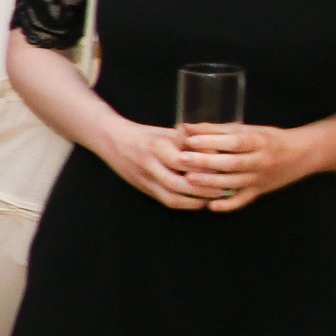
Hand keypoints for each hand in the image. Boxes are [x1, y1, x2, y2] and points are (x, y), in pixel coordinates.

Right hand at [95, 112, 216, 210]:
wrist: (111, 139)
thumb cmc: (146, 135)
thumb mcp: (167, 131)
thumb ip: (189, 140)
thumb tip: (218, 148)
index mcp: (157, 146)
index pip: (184, 160)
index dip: (205, 166)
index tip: (224, 168)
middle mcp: (149, 163)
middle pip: (178, 183)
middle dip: (203, 189)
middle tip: (224, 189)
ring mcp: (144, 178)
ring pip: (172, 196)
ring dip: (195, 200)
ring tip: (213, 198)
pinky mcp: (143, 188)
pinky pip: (166, 201)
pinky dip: (185, 204)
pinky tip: (198, 202)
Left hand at [183, 119, 317, 210]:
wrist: (302, 154)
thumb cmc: (268, 138)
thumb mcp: (248, 130)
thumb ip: (217, 130)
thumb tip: (186, 127)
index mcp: (259, 142)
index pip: (235, 142)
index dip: (212, 141)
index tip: (190, 140)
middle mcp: (261, 161)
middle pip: (232, 163)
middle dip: (206, 162)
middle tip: (182, 159)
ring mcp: (261, 178)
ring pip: (235, 182)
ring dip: (211, 182)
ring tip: (188, 179)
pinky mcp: (260, 192)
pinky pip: (243, 201)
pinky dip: (227, 205)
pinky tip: (210, 206)